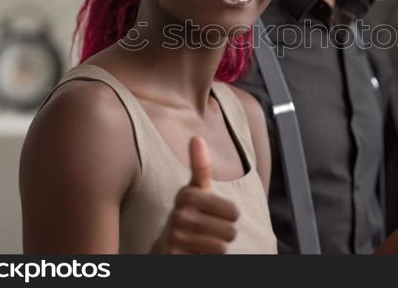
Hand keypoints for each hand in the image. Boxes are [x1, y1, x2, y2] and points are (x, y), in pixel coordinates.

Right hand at [151, 136, 239, 253]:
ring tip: (203, 242)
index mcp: (188, 195)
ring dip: (218, 248)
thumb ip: (200, 167)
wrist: (165, 247)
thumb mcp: (196, 190)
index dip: (231, 215)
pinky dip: (208, 258)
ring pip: (222, 247)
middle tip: (211, 230)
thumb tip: (196, 137)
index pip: (232, 211)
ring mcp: (176, 237)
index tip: (220, 213)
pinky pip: (211, 259)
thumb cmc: (190, 215)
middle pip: (230, 230)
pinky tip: (196, 253)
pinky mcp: (175, 255)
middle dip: (226, 234)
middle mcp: (179, 215)